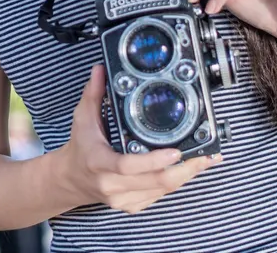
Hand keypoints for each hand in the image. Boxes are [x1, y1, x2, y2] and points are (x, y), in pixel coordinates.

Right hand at [56, 65, 220, 213]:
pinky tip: (189, 171)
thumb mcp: (82, 119)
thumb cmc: (80, 148)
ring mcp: (123, 198)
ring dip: (187, 176)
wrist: (72, 179)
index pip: (127, 166)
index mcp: (100, 162)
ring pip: (162, 190)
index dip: (154, 161)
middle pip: (155, 181)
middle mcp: (112, 184)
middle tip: (205, 155)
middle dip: (185, 169)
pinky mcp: (132, 205)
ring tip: (205, 160)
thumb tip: (100, 70)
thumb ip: (93, 94)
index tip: (175, 151)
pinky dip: (177, 182)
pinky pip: (159, 195)